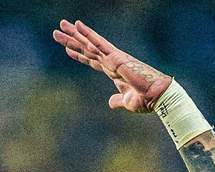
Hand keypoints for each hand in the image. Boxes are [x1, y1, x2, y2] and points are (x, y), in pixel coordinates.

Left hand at [53, 20, 170, 112]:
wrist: (157, 97)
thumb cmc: (145, 99)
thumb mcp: (126, 101)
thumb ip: (117, 100)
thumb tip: (111, 103)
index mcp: (113, 71)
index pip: (92, 60)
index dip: (79, 55)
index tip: (67, 49)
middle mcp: (111, 61)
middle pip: (87, 48)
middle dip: (72, 40)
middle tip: (57, 31)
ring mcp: (112, 57)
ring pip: (89, 43)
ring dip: (74, 34)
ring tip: (61, 25)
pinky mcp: (116, 57)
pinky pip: (98, 44)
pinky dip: (88, 34)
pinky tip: (77, 25)